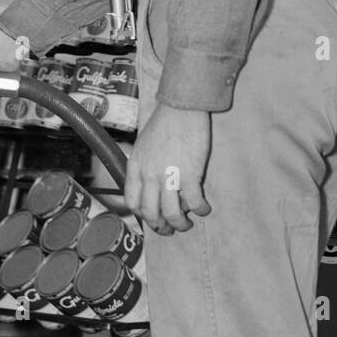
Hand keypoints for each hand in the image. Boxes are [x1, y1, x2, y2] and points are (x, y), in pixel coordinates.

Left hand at [125, 103, 211, 234]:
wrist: (182, 108)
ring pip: (171, 214)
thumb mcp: (144, 145)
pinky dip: (200, 210)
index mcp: (136, 167)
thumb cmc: (165, 122)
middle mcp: (149, 175)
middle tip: (168, 229)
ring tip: (186, 225)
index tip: (151, 217)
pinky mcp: (190, 174)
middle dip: (159, 227)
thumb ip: (144, 165)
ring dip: (179, 225)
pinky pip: (194, 202)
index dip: (142, 215)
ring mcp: (169, 176)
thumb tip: (153, 184)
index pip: (132, 201)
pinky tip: (204, 209)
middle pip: (150, 213)